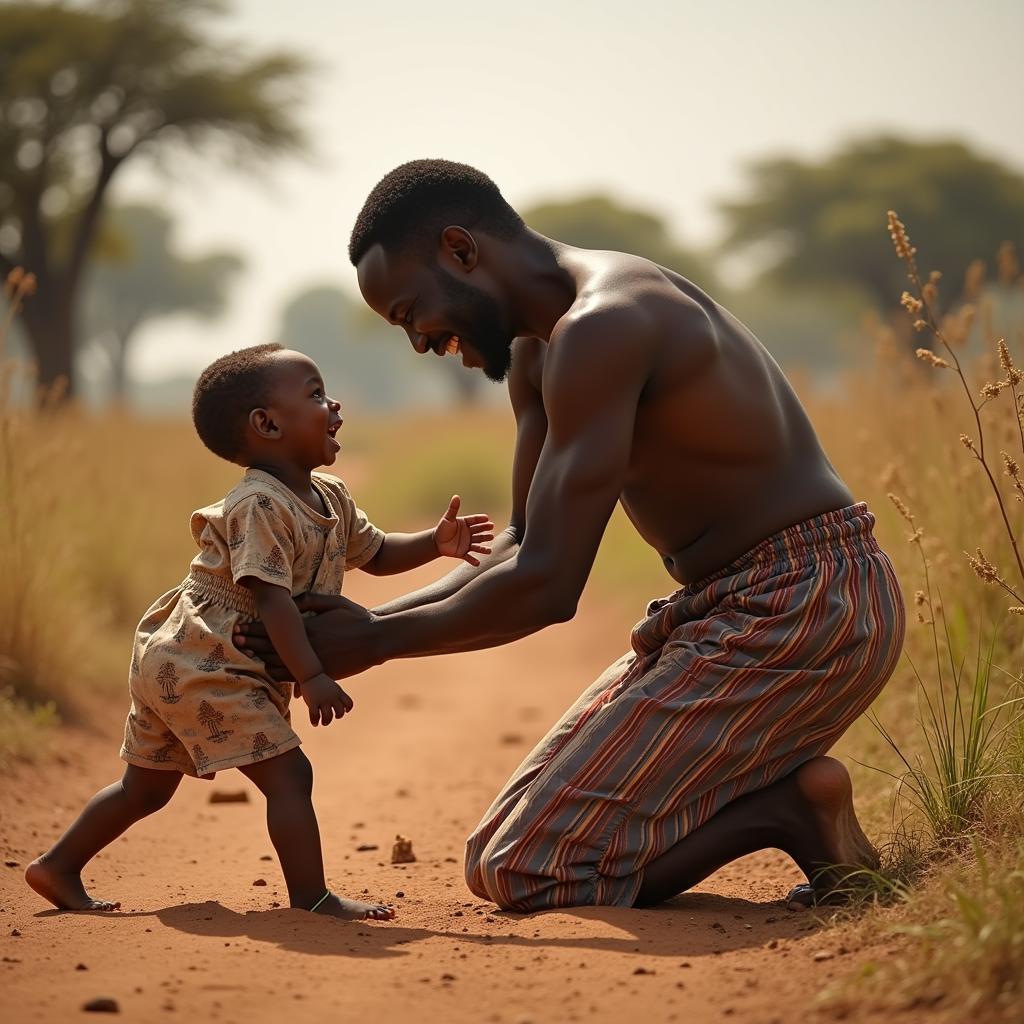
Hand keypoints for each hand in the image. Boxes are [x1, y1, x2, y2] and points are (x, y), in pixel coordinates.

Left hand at [233, 593, 383, 680]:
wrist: (376, 639)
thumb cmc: (357, 617)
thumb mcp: (335, 602)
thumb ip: (312, 600)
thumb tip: (293, 601)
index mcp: (309, 626)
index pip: (276, 628)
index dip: (256, 628)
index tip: (240, 627)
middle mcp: (308, 645)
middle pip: (273, 646)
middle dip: (252, 644)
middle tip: (234, 641)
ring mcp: (314, 661)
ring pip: (280, 663)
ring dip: (260, 660)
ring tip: (244, 657)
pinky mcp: (322, 672)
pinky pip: (295, 677)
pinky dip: (279, 675)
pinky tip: (267, 673)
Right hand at [299, 672, 353, 726]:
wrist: (310, 673)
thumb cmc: (320, 680)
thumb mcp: (332, 685)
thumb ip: (336, 693)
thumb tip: (339, 699)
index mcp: (338, 692)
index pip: (349, 703)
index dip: (348, 708)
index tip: (344, 711)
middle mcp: (332, 696)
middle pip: (340, 712)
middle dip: (338, 716)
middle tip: (333, 716)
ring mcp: (323, 700)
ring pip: (328, 716)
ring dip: (326, 721)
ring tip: (323, 722)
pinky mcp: (313, 702)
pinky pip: (315, 716)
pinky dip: (315, 722)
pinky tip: (315, 723)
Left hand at [433, 494, 494, 565]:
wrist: (436, 542)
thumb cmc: (442, 529)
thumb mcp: (447, 518)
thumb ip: (453, 508)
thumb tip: (456, 496)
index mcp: (466, 524)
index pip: (475, 521)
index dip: (481, 520)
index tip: (487, 519)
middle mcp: (469, 534)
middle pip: (479, 533)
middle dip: (485, 532)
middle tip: (492, 530)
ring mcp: (467, 544)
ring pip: (477, 545)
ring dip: (483, 548)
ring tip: (490, 550)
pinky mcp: (463, 552)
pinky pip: (469, 557)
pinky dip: (473, 560)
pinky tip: (478, 563)